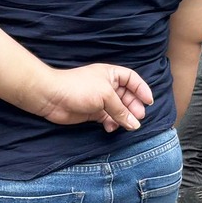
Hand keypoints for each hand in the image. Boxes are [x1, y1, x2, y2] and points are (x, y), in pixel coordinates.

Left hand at [34, 63, 152, 131]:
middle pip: (127, 96)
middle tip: (139, 117)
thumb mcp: (105, 96)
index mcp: (111, 74)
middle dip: (133, 107)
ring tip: (128, 126)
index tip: (149, 102)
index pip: (132, 79)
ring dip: (123, 117)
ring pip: (118, 109)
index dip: (141, 89)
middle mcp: (106, 86)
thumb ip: (121, 110)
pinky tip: (111, 128)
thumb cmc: (78, 88)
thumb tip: (135, 124)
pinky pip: (107, 118)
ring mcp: (99, 100)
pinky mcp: (92, 112)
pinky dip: (111, 123)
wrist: (52, 97)